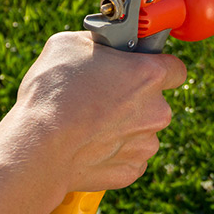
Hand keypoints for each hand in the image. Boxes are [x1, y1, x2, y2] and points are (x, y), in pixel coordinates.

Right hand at [0, 31, 186, 195]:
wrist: (37, 148)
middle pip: (156, 102)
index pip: (176, 68)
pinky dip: (112, 153)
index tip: (141, 70)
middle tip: (102, 97)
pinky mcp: (132, 170)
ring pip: (142, 131)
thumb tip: (104, 44)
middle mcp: (158, 110)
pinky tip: (87, 146)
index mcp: (150, 75)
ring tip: (88, 124)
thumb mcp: (69, 45)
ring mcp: (146, 144)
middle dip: (135, 100)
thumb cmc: (53, 92)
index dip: (158, 68)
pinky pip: (128, 157)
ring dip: (124, 127)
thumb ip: (99, 43)